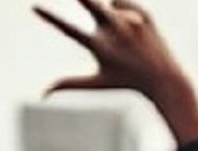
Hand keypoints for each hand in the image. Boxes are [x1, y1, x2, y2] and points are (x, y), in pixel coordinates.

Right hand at [36, 0, 197, 145]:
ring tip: (124, 37)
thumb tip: (42, 94)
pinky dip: (123, 12)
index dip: (49, 17)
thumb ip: (68, 84)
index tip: (34, 7)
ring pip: (108, 4)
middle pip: (92, 4)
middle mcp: (114, 31)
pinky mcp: (144, 14)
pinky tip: (133, 29)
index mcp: (99, 47)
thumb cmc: (125, 82)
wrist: (163, 78)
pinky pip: (122, 2)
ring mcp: (131, 21)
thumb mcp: (96, 83)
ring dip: (109, 15)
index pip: (68, 29)